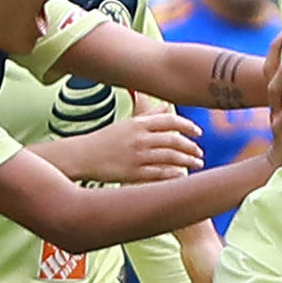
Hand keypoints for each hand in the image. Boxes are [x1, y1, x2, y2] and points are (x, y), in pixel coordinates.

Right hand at [65, 107, 203, 183]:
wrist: (82, 156)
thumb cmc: (105, 139)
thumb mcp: (127, 124)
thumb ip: (149, 116)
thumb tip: (167, 106)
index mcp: (138, 124)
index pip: (171, 122)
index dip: (188, 127)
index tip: (198, 133)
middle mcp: (139, 138)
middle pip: (174, 141)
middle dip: (191, 147)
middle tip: (199, 152)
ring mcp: (137, 156)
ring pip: (170, 158)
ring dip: (187, 161)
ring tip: (196, 164)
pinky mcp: (133, 173)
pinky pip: (159, 174)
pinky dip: (173, 174)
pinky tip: (182, 175)